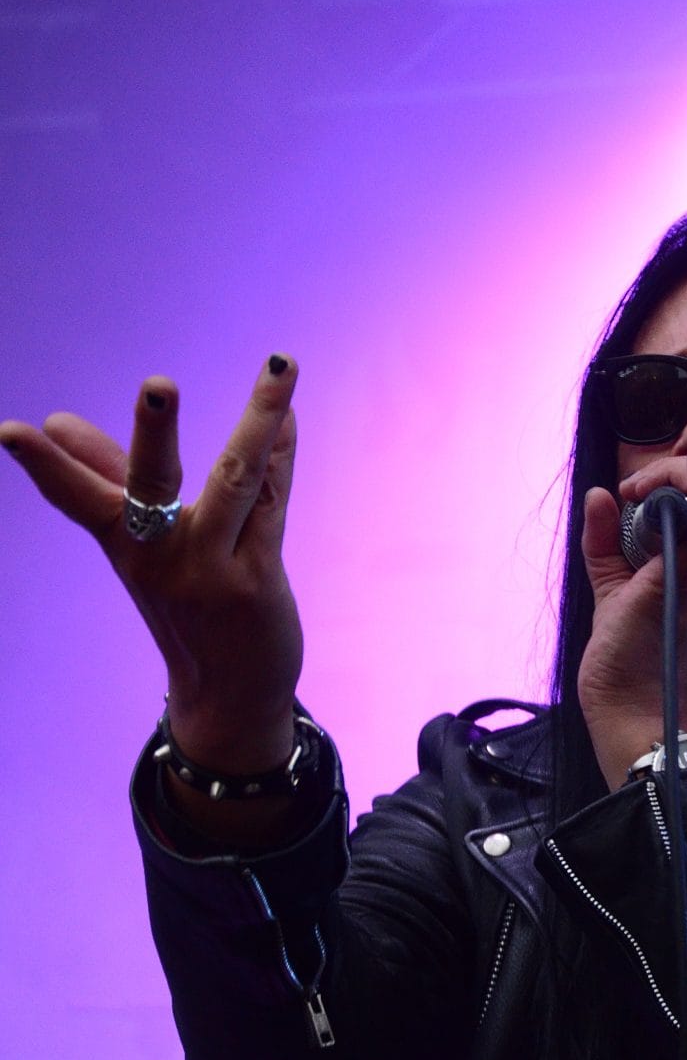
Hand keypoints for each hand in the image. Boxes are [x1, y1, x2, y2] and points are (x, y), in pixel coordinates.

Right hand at [1, 355, 302, 774]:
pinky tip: (287, 410)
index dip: (47, 466)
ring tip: (280, 366)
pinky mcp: (256, 579)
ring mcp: (211, 568)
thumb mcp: (134, 544)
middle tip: (159, 383)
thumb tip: (55, 421)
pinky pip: (272, 500)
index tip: (11, 431)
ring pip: (236, 480)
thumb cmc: (180, 601)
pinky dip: (281, 450)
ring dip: (258, 421)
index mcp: (123, 542)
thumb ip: (102, 476)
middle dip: (154, 434)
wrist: (228, 693)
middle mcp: (161, 555)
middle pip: (155, 485)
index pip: (77, 497)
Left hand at [577, 445, 686, 788]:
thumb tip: (599, 494)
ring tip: (640, 494)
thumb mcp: (617, 583)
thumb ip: (608, 538)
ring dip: (678, 470)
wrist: (629, 709)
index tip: (646, 491)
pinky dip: (674, 486)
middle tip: (646, 489)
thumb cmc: (628, 654)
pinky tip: (637, 499)